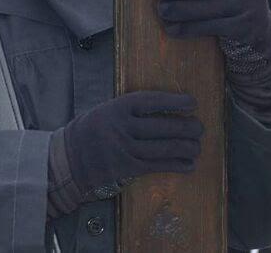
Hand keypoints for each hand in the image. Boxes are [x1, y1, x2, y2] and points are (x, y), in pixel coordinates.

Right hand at [55, 91, 201, 193]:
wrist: (70, 158)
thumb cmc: (93, 129)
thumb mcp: (108, 109)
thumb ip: (132, 108)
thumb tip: (168, 107)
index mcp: (118, 107)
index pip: (151, 102)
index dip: (174, 102)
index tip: (192, 103)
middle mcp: (122, 127)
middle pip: (161, 127)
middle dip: (185, 128)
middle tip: (200, 128)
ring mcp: (124, 149)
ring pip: (162, 149)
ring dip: (185, 148)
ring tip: (197, 146)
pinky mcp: (127, 168)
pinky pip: (157, 166)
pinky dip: (176, 165)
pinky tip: (189, 164)